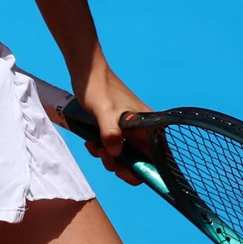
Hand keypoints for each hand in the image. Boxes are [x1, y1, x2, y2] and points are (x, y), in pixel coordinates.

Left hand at [75, 64, 150, 186]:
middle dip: (120, 164)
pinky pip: (112, 147)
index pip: (156, 160)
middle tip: (104, 156)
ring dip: (107, 156)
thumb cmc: (99, 88)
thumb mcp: (104, 112)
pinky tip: (90, 141)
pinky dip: (101, 148)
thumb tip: (115, 154)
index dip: (143, 171)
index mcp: (149, 128)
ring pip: (123, 155)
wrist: (86, 72)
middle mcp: (143, 131)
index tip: (122, 171)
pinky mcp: (117, 128)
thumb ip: (111, 133)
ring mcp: (129, 130)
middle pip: (138, 161)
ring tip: (94, 146)